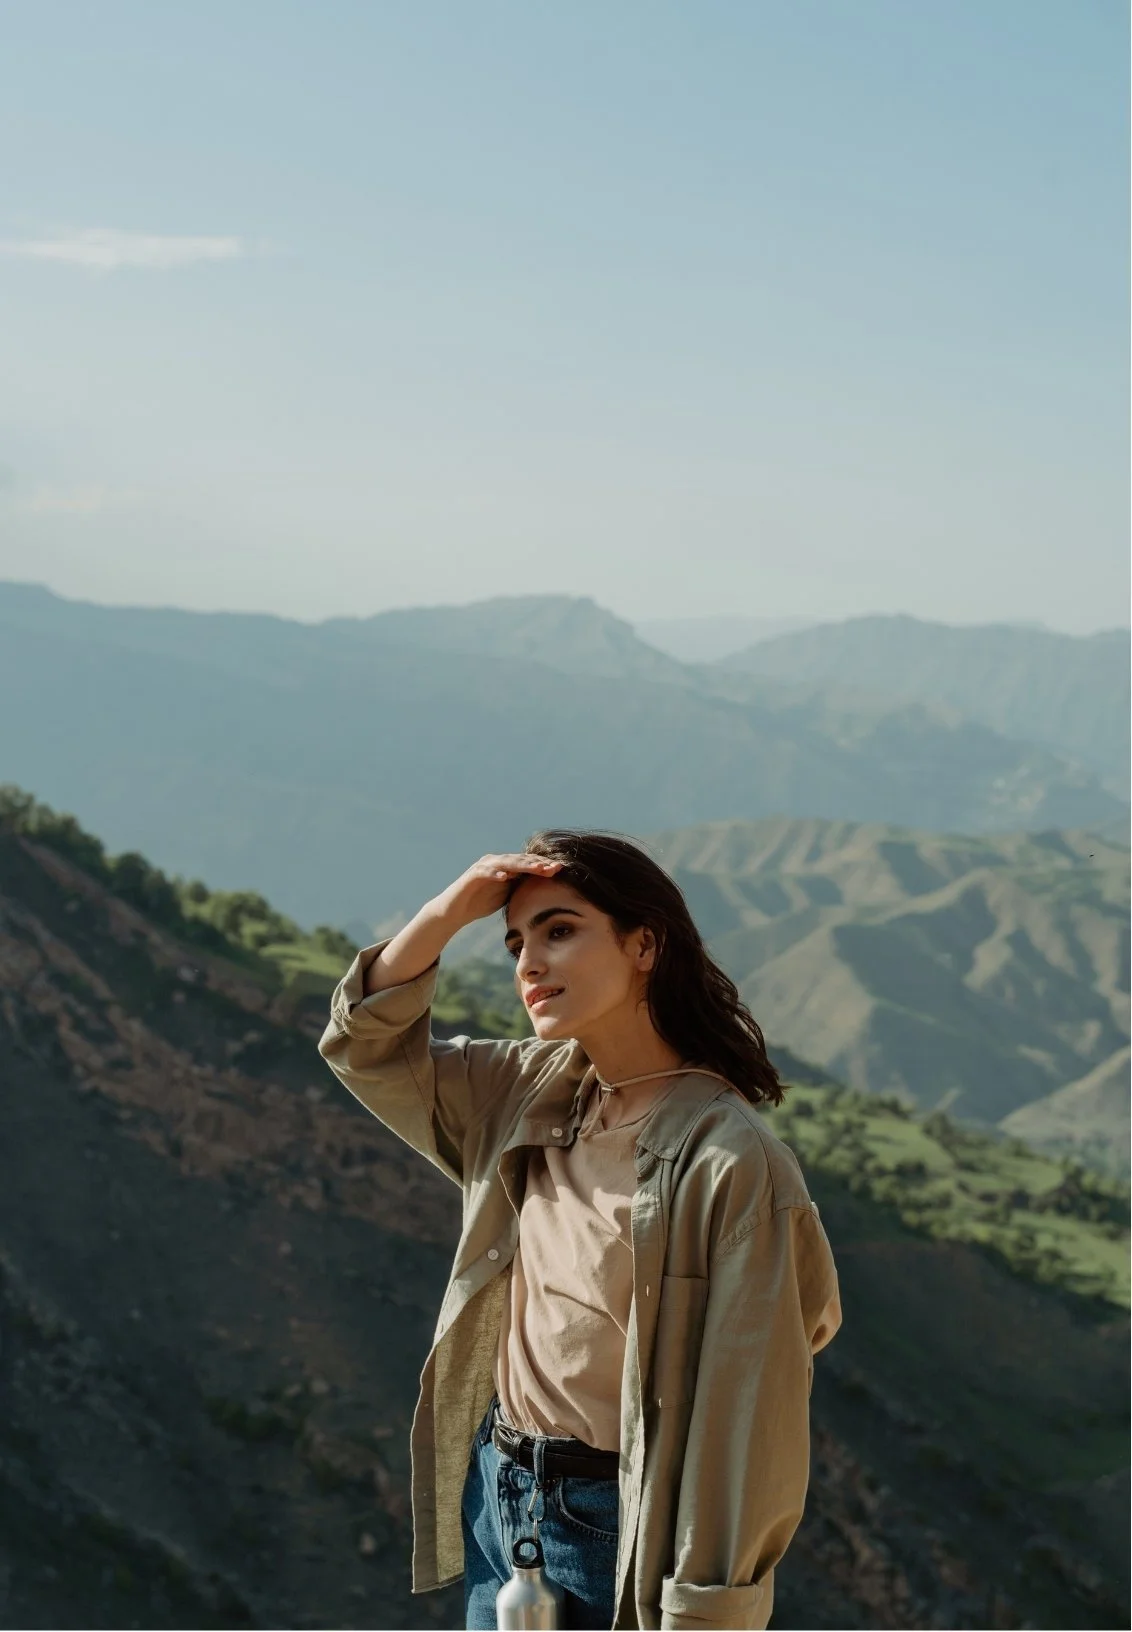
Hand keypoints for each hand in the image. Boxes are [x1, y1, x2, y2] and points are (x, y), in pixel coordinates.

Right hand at [436, 853, 563, 931]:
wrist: (456, 911)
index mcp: (506, 866)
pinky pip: (486, 872)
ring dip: (523, 865)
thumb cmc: (481, 902)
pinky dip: (495, 874)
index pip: (528, 863)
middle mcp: (496, 862)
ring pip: (507, 863)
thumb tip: (544, 891)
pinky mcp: (473, 875)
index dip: (544, 866)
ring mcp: (484, 866)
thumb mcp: (507, 895)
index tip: (562, 870)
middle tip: (556, 867)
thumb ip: (520, 888)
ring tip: (538, 868)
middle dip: (539, 863)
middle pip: (521, 860)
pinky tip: (506, 877)